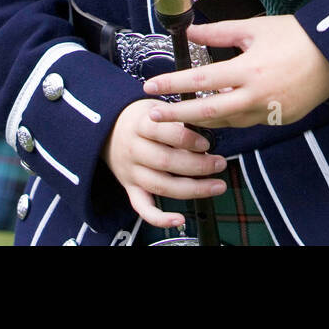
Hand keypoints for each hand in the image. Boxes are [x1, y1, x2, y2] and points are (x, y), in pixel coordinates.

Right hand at [102, 98, 226, 227]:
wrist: (109, 130)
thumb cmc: (142, 118)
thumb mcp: (157, 108)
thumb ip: (177, 118)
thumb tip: (207, 129)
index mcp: (140, 124)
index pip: (164, 132)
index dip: (188, 139)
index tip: (206, 143)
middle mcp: (134, 149)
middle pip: (165, 161)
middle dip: (198, 165)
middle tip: (220, 163)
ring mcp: (131, 172)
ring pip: (161, 186)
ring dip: (192, 189)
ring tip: (216, 186)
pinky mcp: (130, 189)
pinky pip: (143, 208)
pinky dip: (160, 218)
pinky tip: (179, 220)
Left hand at [142, 16, 328, 129]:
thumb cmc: (294, 34)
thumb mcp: (254, 27)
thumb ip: (219, 31)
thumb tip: (191, 31)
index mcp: (247, 70)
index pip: (201, 80)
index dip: (173, 84)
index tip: (150, 86)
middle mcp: (256, 96)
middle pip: (208, 112)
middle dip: (177, 115)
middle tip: (153, 116)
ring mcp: (270, 112)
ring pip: (228, 121)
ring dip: (205, 118)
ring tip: (183, 115)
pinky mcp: (282, 120)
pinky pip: (250, 122)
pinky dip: (233, 117)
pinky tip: (222, 110)